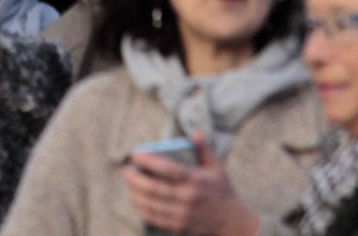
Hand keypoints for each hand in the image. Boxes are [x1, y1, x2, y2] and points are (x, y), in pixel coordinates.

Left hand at [122, 130, 258, 235]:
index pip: (168, 169)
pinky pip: (153, 219)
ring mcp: (182, 215)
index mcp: (196, 181)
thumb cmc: (221, 190)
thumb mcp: (216, 167)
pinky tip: (134, 200)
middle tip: (126, 170)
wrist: (231, 222)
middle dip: (135, 178)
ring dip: (134, 193)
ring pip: (151, 205)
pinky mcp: (178, 227)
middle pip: (154, 189)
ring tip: (128, 183)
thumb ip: (203, 148)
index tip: (135, 154)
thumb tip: (195, 131)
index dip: (149, 161)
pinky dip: (140, 209)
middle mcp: (188, 198)